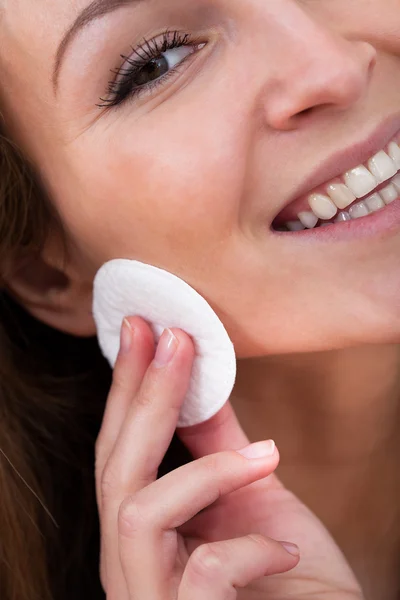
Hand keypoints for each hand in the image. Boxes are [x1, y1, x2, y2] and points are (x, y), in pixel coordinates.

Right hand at [95, 317, 299, 598]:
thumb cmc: (286, 580)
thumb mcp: (252, 499)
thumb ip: (218, 446)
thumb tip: (203, 383)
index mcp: (144, 530)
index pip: (121, 447)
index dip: (128, 386)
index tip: (143, 328)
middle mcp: (128, 565)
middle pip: (116, 469)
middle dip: (146, 396)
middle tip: (175, 339)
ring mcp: (149, 599)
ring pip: (137, 512)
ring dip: (205, 470)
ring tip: (266, 456)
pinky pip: (201, 573)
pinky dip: (245, 547)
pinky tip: (282, 549)